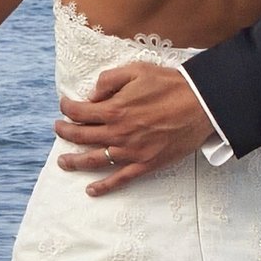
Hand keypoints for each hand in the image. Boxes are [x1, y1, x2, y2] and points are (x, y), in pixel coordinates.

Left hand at [54, 60, 219, 195]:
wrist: (201, 105)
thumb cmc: (170, 86)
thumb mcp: (137, 70)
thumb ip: (109, 80)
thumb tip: (93, 95)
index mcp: (114, 109)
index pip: (79, 111)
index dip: (66, 107)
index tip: (65, 105)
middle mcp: (118, 133)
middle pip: (81, 137)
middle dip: (65, 133)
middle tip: (59, 129)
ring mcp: (131, 152)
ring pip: (94, 160)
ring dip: (75, 162)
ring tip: (64, 162)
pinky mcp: (145, 164)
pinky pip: (120, 179)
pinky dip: (104, 186)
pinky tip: (91, 190)